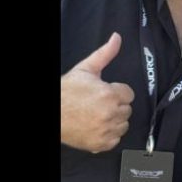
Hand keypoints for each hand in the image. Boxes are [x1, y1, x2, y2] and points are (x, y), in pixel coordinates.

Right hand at [61, 32, 134, 152]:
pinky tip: (96, 127)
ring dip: (114, 120)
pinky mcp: (101, 144)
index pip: (129, 94)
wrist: (52, 113)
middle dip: (116, 105)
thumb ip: (105, 54)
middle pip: (127, 109)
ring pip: (123, 125)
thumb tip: (117, 37)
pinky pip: (115, 139)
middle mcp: (111, 114)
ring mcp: (106, 130)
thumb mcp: (85, 69)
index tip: (105, 92)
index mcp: (110, 94)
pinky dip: (108, 135)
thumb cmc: (67, 91)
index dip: (117, 92)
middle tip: (99, 103)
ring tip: (98, 115)